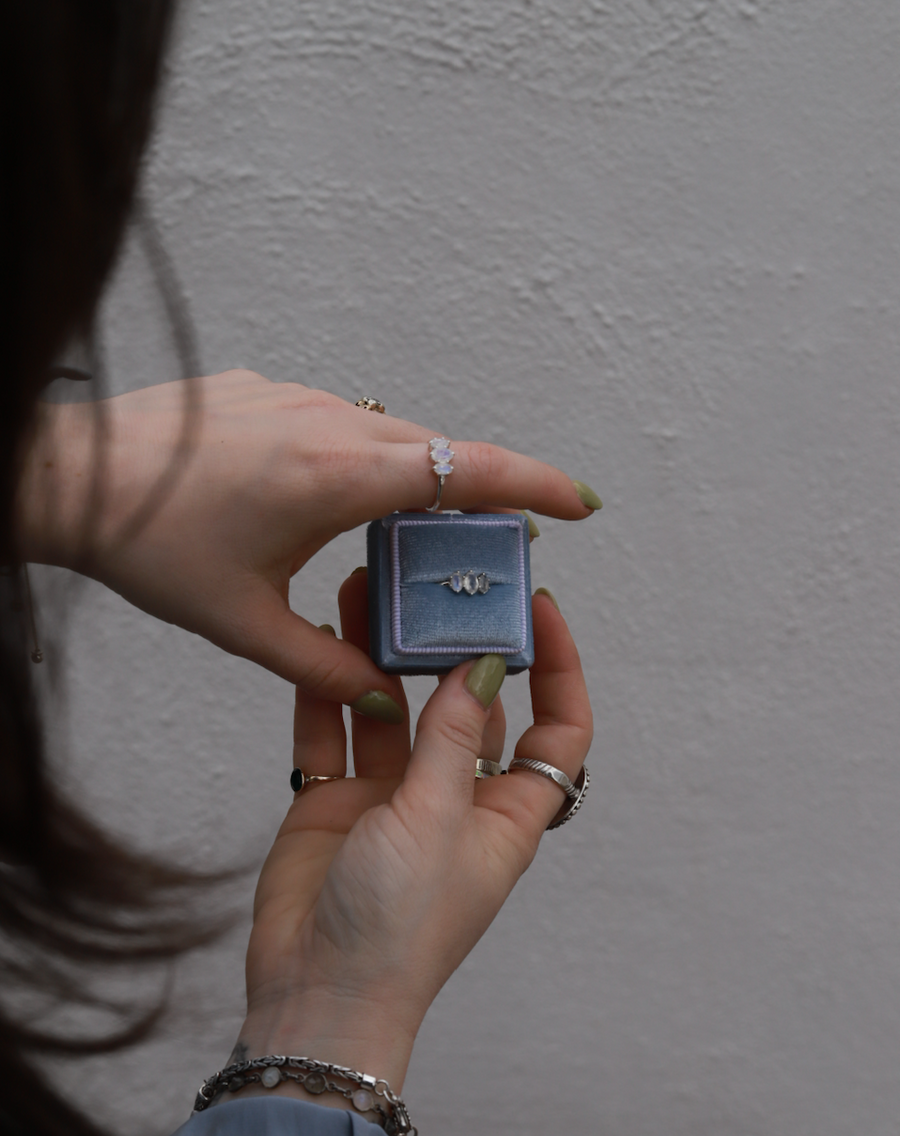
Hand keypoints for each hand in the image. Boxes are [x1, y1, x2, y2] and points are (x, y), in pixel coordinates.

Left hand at [20, 370, 600, 714]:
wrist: (68, 477)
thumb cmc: (148, 545)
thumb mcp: (243, 623)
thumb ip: (325, 667)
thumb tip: (386, 700)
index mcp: (333, 476)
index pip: (464, 469)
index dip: (533, 484)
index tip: (582, 504)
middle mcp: (329, 423)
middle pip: (442, 453)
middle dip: (484, 496)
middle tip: (499, 551)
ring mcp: (300, 397)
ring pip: (396, 436)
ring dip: (425, 482)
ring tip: (417, 542)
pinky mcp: (274, 391)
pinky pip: (350, 423)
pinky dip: (374, 463)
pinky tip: (338, 509)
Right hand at [230, 578, 591, 1093]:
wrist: (316, 993)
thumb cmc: (399, 928)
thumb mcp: (435, 821)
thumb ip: (454, 738)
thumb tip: (485, 662)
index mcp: (506, 813)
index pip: (557, 731)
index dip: (560, 669)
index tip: (539, 609)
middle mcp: (455, 799)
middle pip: (469, 706)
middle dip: (453, 645)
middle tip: (435, 583)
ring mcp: (392, 799)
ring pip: (395, 708)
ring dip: (381, 655)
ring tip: (361, 591)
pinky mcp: (336, 802)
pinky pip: (334, 732)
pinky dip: (327, 690)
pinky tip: (316, 640)